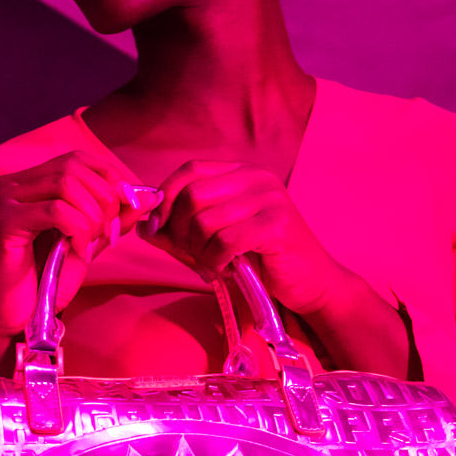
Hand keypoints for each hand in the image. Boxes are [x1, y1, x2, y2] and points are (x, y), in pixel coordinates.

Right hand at [0, 151, 158, 370]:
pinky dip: (78, 230)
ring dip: (92, 216)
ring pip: (66, 184)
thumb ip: (113, 218)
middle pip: (73, 167)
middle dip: (104, 198)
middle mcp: (12, 184)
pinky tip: (77, 252)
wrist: (13, 320)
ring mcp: (5, 200)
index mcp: (28, 183)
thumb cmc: (45, 283)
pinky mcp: (4, 221)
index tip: (130, 206)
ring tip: (91, 243)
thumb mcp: (87, 242)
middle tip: (109, 232)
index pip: (77, 158)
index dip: (110, 176)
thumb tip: (150, 195)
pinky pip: (56, 210)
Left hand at [141, 160, 338, 314]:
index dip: (165, 198)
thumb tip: (143, 226)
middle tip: (193, 257)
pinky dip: (216, 262)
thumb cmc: (261, 261)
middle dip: (180, 233)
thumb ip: (181, 230)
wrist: (311, 284)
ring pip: (205, 221)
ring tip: (215, 266)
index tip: (156, 228)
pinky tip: (227, 270)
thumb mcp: (216, 239)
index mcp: (242, 173)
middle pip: (192, 196)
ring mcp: (270, 199)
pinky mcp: (277, 225)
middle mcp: (257, 178)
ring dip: (200, 253)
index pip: (189, 170)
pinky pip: (225, 242)